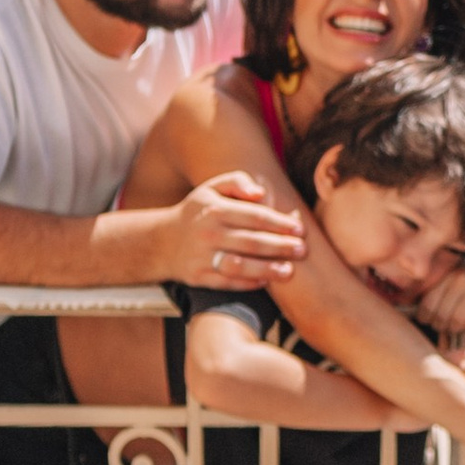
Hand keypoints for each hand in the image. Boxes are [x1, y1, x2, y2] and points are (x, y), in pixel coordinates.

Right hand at [158, 169, 305, 290]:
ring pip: (239, 265)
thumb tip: (260, 193)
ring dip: (266, 269)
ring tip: (289, 271)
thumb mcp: (212, 188)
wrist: (162, 241)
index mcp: (213, 209)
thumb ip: (237, 182)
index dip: (279, 223)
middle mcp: (207, 233)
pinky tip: (266, 281)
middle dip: (279, 247)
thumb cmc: (198, 212)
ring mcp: (201, 257)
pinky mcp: (198, 277)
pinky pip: (227, 283)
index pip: (253, 216)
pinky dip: (248, 283)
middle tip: (302, 250)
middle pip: (250, 241)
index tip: (299, 229)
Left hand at [412, 251, 464, 339]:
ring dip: (453, 328)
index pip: (428, 304)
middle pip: (442, 316)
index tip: (426, 319)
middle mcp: (461, 280)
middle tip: (439, 325)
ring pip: (458, 322)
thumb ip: (425, 288)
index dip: (425, 317)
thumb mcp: (444, 277)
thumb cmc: (461, 278)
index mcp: (446, 275)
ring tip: (451, 325)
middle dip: (438, 325)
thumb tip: (400, 301)